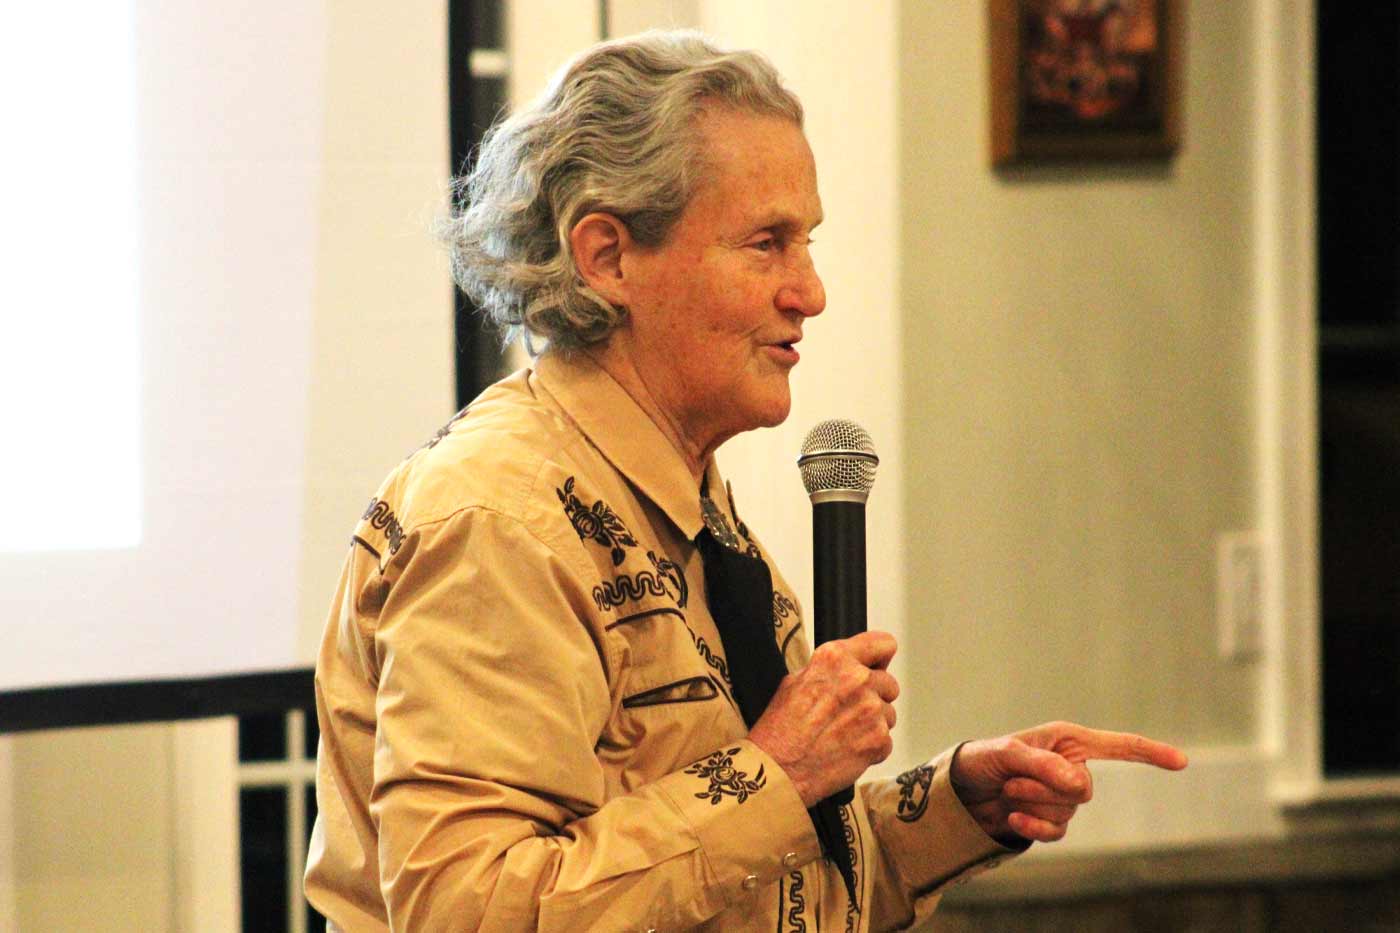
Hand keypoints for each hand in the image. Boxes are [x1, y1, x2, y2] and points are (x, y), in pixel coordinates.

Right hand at [748, 631, 899, 807]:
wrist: (779, 770)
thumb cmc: (780, 730)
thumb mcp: (794, 681)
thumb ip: (828, 670)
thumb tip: (848, 668)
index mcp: (835, 659)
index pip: (882, 644)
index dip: (879, 658)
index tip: (877, 665)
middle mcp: (857, 679)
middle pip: (888, 682)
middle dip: (874, 695)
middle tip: (848, 712)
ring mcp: (871, 710)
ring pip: (889, 713)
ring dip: (873, 723)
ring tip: (844, 734)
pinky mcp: (879, 739)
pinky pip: (886, 740)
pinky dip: (872, 747)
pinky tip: (848, 749)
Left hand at [949, 721, 1187, 844]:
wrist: (960, 791)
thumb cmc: (982, 760)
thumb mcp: (1005, 753)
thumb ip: (1042, 763)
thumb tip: (1077, 781)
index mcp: (1068, 740)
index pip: (1118, 746)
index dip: (1150, 752)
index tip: (1181, 761)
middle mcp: (1071, 766)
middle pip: (1084, 790)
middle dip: (1046, 789)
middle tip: (1013, 781)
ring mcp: (1063, 796)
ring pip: (1069, 812)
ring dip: (1034, 805)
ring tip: (1008, 792)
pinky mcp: (1051, 821)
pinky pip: (1057, 832)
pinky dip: (1035, 828)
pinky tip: (1013, 818)